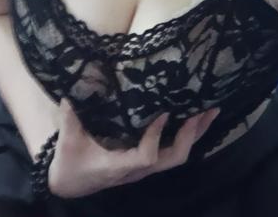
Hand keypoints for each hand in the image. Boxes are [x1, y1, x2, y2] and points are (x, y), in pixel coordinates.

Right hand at [48, 98, 219, 198]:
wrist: (70, 184)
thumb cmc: (70, 162)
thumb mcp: (68, 141)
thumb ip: (69, 118)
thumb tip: (69, 94)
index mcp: (118, 165)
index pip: (146, 157)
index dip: (157, 137)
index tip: (164, 113)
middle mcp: (137, 168)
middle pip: (173, 158)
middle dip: (191, 135)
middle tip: (204, 109)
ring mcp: (144, 167)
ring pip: (178, 156)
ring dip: (195, 134)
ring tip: (210, 111)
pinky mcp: (146, 162)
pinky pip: (172, 151)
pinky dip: (187, 136)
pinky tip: (195, 119)